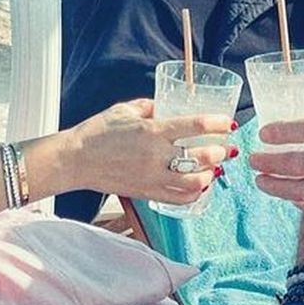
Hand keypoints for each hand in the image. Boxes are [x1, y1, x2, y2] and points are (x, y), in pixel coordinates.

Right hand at [75, 99, 234, 206]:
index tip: (227, 123)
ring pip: (195, 182)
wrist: (75, 160)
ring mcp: (152, 176)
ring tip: (214, 169)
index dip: (217, 124)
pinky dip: (194, 193)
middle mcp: (156, 155)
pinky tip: (199, 186)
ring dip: (210, 175)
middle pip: (202, 156)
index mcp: (153, 130)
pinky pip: (179, 198)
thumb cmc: (97, 132)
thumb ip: (149, 106)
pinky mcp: (147, 192)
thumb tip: (164, 106)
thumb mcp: (124, 110)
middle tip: (224, 148)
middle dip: (219, 152)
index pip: (195, 126)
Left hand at [249, 116, 303, 221]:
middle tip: (254, 160)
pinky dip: (299, 201)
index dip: (284, 132)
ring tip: (261, 182)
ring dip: (277, 186)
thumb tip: (299, 131)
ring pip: (303, 189)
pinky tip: (288, 196)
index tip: (264, 133)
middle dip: (271, 162)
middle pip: (301, 162)